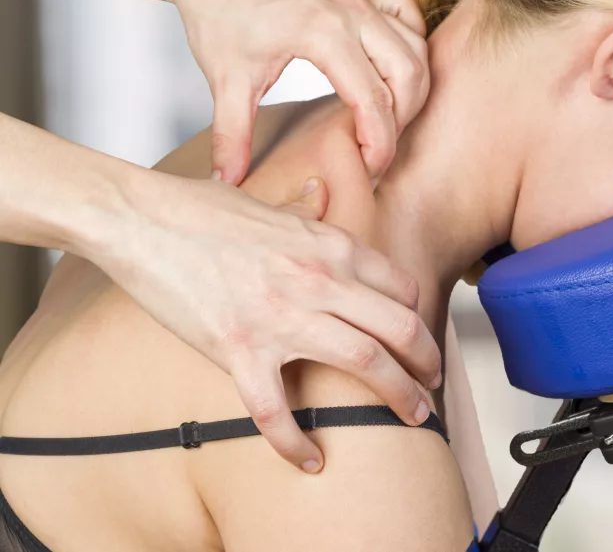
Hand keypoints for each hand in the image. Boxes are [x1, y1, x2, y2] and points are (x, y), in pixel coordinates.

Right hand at [90, 171, 440, 472]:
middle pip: (400, 327)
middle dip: (427, 361)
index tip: (415, 338)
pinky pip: (277, 409)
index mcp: (329, 245)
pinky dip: (295, 443)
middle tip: (432, 384)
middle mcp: (318, 279)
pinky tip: (310, 460)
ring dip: (399, 395)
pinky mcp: (239, 349)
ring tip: (412, 418)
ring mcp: (282, 316)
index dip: (417, 316)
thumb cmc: (201, 209)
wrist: (140, 219)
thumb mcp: (268, 203)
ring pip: (366, 362)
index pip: (400, 287)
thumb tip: (320, 192)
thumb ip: (303, 208)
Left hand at [158, 0, 429, 182]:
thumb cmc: (218, 13)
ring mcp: (361, 4)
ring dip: (410, 95)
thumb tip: (226, 181)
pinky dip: (412, 59)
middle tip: (375, 153)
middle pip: (409, 78)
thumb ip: (231, 135)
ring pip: (417, 54)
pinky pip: (410, 29)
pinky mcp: (361, 2)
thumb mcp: (225, 79)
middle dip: (400, 124)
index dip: (378, 145)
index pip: (373, 99)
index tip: (367, 172)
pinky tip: (389, 83)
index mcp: (322, 32)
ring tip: (383, 126)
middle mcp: (351, 13)